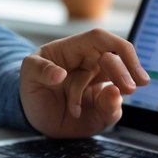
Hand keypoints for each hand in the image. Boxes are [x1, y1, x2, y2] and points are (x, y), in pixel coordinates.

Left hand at [20, 28, 148, 138]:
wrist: (35, 117)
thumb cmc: (33, 87)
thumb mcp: (27, 74)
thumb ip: (40, 70)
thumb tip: (60, 74)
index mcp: (74, 49)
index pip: (101, 40)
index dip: (119, 47)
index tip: (130, 62)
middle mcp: (90, 65)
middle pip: (115, 60)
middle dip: (123, 72)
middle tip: (129, 88)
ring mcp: (98, 86)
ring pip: (119, 82)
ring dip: (122, 90)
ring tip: (110, 104)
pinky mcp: (101, 106)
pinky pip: (114, 106)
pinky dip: (111, 109)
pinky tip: (96, 112)